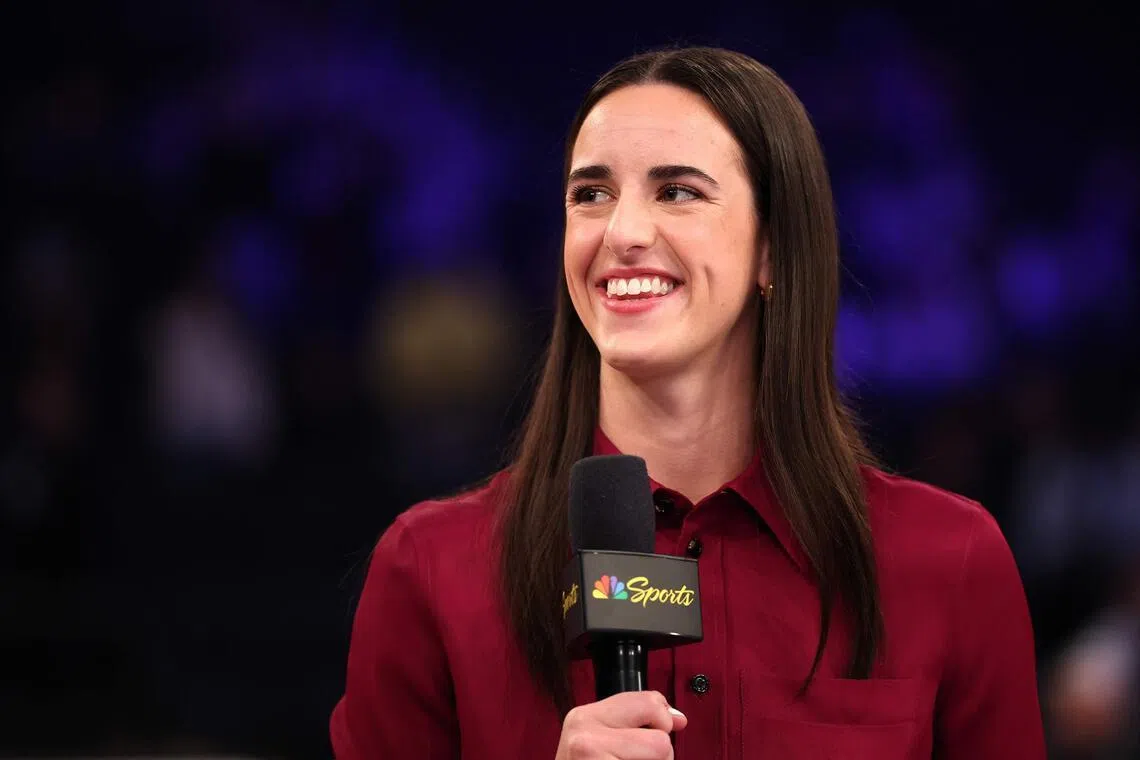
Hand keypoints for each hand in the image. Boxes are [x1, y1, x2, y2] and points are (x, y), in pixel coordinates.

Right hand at [555, 690, 687, 758]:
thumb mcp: (600, 738)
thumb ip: (638, 720)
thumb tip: (678, 719)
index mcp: (584, 717)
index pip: (648, 703)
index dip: (661, 722)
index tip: (650, 738)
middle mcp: (585, 736)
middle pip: (661, 740)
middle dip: (658, 756)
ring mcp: (592, 759)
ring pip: (661, 759)